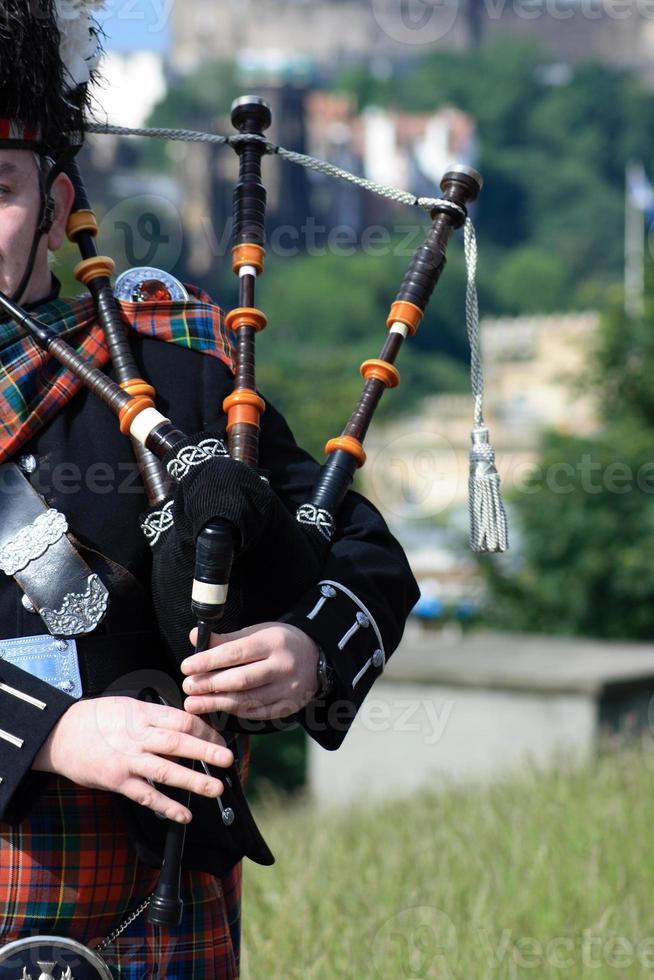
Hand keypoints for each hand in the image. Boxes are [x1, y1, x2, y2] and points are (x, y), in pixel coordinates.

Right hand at [32, 696, 232, 823]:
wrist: (60, 735)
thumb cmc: (96, 719)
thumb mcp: (128, 707)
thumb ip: (156, 718)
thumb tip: (186, 729)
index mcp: (143, 714)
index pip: (182, 720)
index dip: (205, 730)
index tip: (220, 741)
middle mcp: (138, 736)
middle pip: (178, 742)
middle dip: (206, 751)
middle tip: (228, 759)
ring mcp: (128, 760)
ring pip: (166, 770)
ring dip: (193, 780)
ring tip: (215, 788)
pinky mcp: (117, 781)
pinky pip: (146, 796)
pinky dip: (166, 807)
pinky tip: (184, 815)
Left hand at [181, 622, 319, 720]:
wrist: (316, 658)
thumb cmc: (279, 643)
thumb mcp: (257, 632)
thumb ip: (226, 639)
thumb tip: (195, 638)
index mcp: (273, 642)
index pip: (235, 653)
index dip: (208, 661)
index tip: (186, 667)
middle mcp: (283, 666)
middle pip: (240, 680)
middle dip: (209, 685)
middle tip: (188, 688)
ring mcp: (288, 689)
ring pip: (247, 700)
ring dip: (217, 703)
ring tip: (194, 704)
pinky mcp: (289, 706)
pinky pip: (257, 713)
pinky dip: (235, 711)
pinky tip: (219, 708)